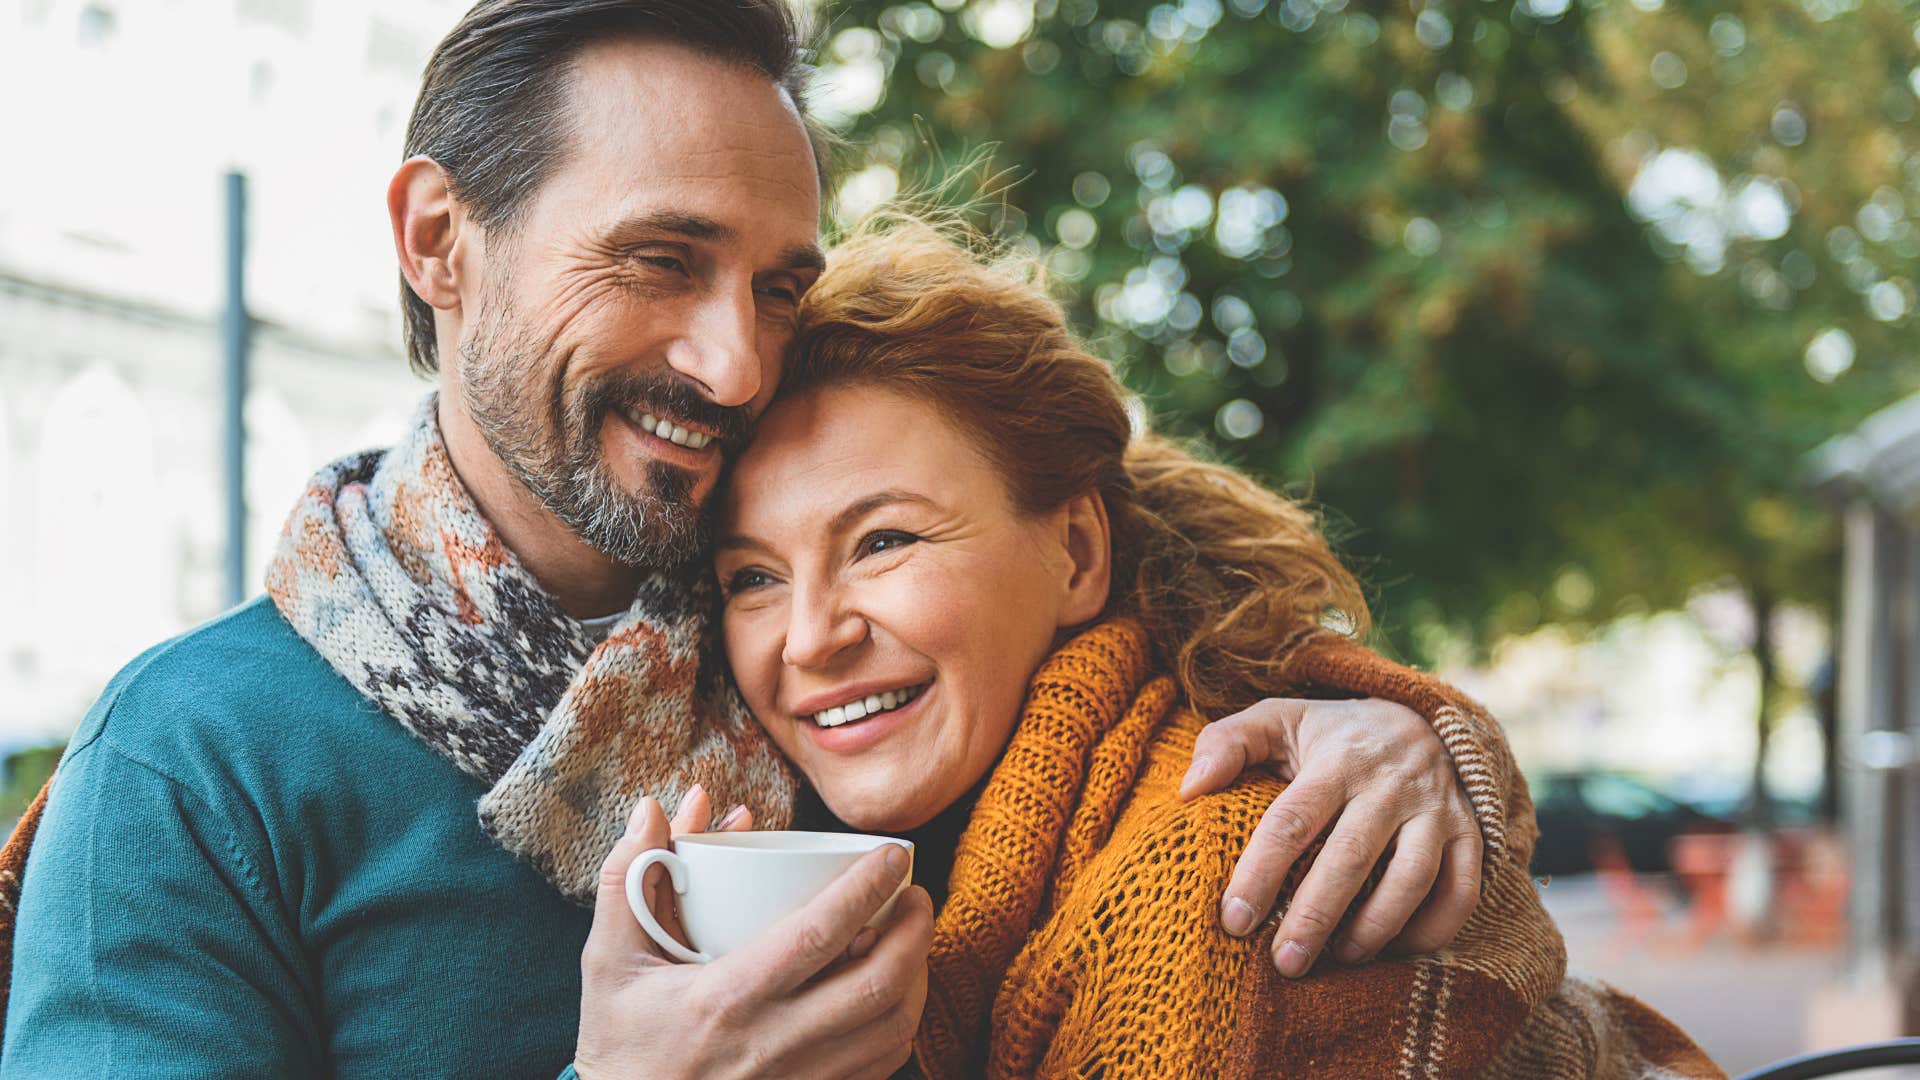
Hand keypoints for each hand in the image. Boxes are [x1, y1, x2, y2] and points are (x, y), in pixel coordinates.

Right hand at [574, 785, 933, 1079]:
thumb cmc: (621, 1041)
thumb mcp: (608, 961)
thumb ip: (627, 881)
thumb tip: (652, 809)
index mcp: (724, 999)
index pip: (817, 935)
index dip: (865, 888)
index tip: (892, 853)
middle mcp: (771, 1044)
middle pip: (876, 986)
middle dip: (913, 932)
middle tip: (916, 894)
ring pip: (891, 1030)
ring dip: (917, 977)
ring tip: (911, 937)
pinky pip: (881, 1066)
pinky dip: (901, 1023)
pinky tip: (894, 993)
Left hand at [1180, 698, 1481, 977]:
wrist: (1420, 718)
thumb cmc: (1330, 733)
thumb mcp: (1277, 719)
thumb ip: (1226, 743)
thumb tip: (1188, 790)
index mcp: (1335, 759)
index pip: (1292, 821)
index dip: (1261, 872)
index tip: (1234, 921)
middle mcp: (1389, 784)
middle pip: (1351, 856)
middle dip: (1315, 915)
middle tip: (1284, 964)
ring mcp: (1435, 809)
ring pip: (1412, 877)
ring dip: (1375, 927)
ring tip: (1339, 959)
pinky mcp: (1469, 832)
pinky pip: (1462, 890)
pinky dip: (1433, 929)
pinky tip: (1395, 951)